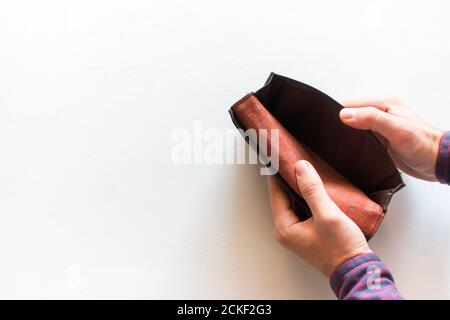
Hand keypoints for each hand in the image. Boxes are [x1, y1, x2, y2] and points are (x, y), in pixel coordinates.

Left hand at [267, 160, 370, 276]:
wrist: (356, 270)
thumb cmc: (341, 248)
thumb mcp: (327, 215)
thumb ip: (312, 190)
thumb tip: (300, 167)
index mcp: (284, 227)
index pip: (276, 193)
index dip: (277, 173)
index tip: (278, 156)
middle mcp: (286, 231)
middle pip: (282, 197)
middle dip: (287, 178)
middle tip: (290, 158)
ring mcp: (296, 232)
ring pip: (292, 202)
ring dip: (297, 187)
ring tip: (302, 167)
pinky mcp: (307, 232)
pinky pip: (301, 208)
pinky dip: (305, 196)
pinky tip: (313, 186)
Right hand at [339, 98, 442, 180]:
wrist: (436, 162)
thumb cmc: (423, 144)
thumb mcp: (397, 129)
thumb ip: (371, 119)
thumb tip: (345, 114)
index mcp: (383, 103)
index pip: (350, 103)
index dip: (337, 113)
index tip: (328, 125)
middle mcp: (380, 112)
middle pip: (349, 114)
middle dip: (339, 124)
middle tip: (331, 136)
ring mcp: (379, 126)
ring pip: (352, 126)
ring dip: (346, 134)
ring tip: (338, 143)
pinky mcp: (379, 139)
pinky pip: (359, 137)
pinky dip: (353, 142)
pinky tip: (350, 148)